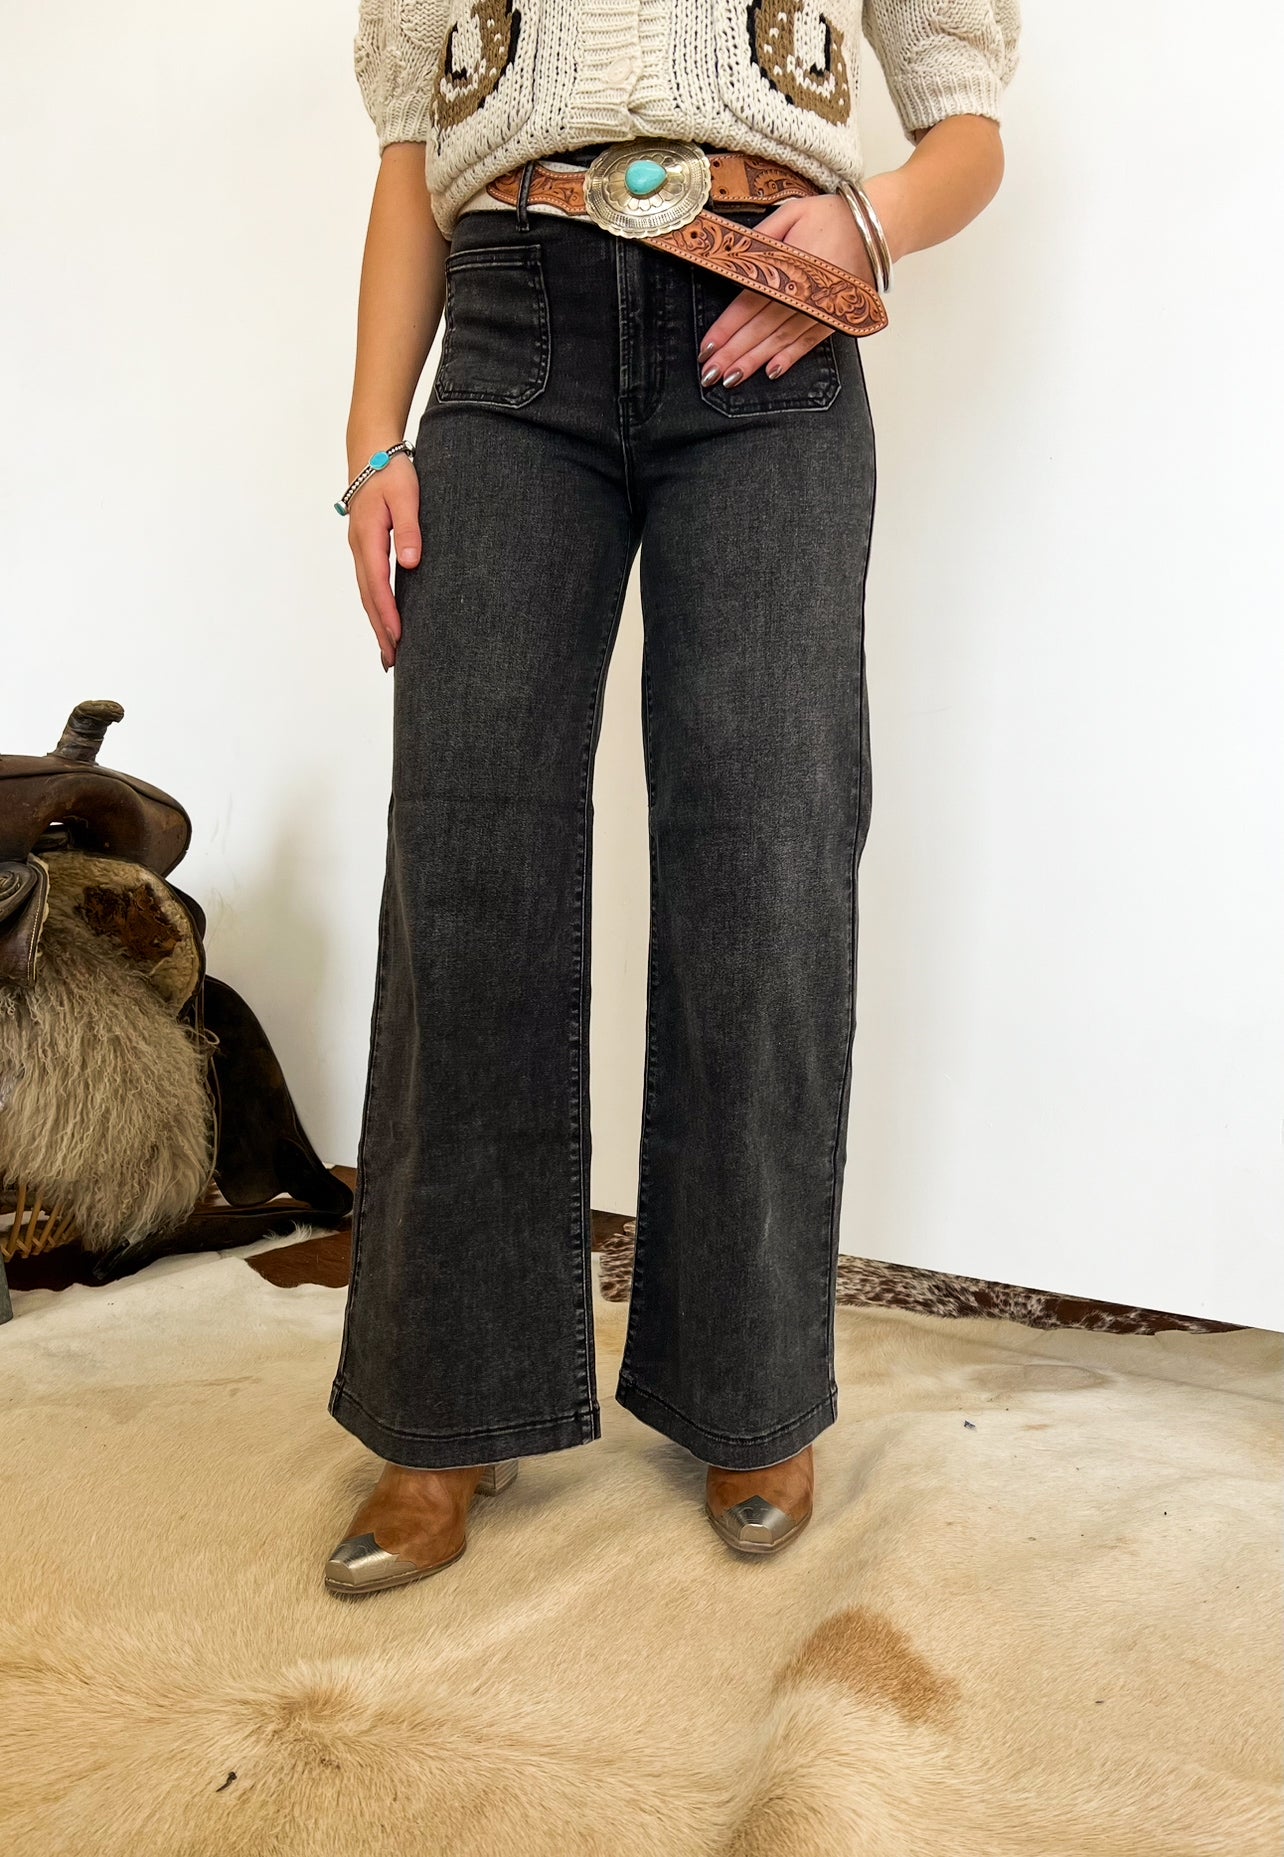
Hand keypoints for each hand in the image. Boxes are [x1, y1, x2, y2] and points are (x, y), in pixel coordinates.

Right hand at [345, 453, 420, 669]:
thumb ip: (410, 529)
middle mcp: (359, 547)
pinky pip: (369, 583)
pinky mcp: (365, 547)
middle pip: (368, 597)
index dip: (388, 614)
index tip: (399, 638)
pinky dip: (375, 606)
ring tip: (388, 651)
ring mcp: (360, 548)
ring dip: (376, 622)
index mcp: (368, 538)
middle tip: (392, 661)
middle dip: (380, 630)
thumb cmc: (391, 471)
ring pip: (366, 593)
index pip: (377, 585)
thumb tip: (412, 563)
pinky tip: (385, 620)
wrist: (370, 450)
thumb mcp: (406, 496)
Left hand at [696, 191, 881, 388]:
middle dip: (733, 353)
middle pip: (760, 327)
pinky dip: (791, 357)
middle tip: (709, 374)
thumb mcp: (791, 213)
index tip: (707, 347)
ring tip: (731, 379)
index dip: (726, 327)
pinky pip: (810, 342)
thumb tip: (733, 258)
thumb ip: (761, 237)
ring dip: (754, 361)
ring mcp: (821, 307)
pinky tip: (772, 372)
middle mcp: (804, 291)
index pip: (749, 302)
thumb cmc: (832, 217)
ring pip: (781, 339)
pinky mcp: (835, 317)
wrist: (879, 227)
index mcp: (789, 264)